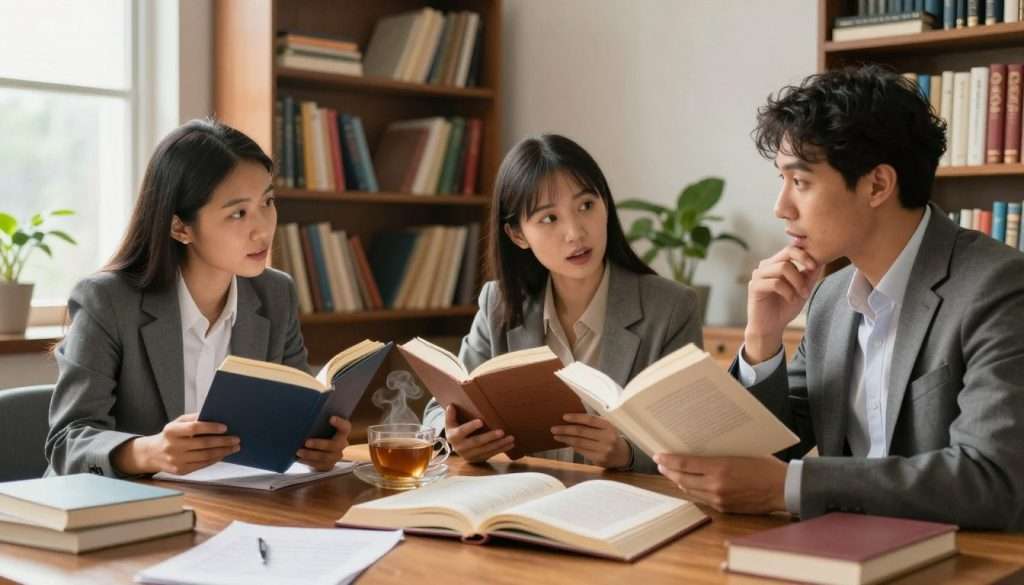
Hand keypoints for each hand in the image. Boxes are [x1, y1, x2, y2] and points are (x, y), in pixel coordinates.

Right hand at [113, 413, 238, 475]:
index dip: (210, 427)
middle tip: (236, 439)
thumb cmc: (171, 435)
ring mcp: (176, 460)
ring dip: (223, 452)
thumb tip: (215, 416)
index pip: (194, 428)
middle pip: (203, 444)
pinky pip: (202, 465)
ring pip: (205, 456)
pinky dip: (215, 459)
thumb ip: (194, 418)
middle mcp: (173, 446)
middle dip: (223, 441)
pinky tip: (223, 454)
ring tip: (234, 447)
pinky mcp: (181, 470)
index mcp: (172, 431)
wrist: (152, 454)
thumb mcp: (178, 422)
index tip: (225, 427)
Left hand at [297, 416, 350, 470]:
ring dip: (310, 454)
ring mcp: (335, 456)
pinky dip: (308, 462)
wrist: (320, 451)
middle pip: (334, 445)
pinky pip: (319, 465)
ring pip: (325, 457)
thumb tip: (302, 413)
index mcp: (342, 432)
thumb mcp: (321, 427)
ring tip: (299, 452)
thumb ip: (318, 422)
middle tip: (307, 442)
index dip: (340, 423)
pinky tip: (299, 458)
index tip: (331, 418)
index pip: (345, 427)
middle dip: (320, 444)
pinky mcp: (328, 466)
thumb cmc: (319, 433)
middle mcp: (342, 444)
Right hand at [444, 405, 513, 462]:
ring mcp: (470, 455)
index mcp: (453, 437)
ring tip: (511, 438)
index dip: (471, 427)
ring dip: (499, 444)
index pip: (462, 431)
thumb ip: (450, 415)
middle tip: (501, 431)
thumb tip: (451, 405)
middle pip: (477, 442)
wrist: (457, 448)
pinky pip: (491, 454)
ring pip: (486, 450)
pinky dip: (501, 449)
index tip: (481, 421)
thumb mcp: (450, 423)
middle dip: (490, 437)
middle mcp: (461, 448)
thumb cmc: (455, 430)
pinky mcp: (478, 459)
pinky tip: (510, 444)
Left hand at [551, 413, 630, 468]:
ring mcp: (603, 450)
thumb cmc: (612, 437)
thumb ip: (594, 424)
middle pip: (582, 432)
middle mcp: (607, 437)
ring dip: (566, 439)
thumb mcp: (607, 427)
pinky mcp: (599, 459)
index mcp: (609, 426)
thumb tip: (572, 420)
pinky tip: (567, 443)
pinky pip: (582, 451)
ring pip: (580, 443)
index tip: (564, 417)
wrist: (625, 455)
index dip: (576, 418)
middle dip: (566, 430)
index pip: (590, 420)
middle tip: (554, 428)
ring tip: (556, 436)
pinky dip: (573, 446)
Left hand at [653, 453, 786, 513]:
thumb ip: (718, 455)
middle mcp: (716, 485)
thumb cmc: (766, 466)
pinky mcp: (724, 508)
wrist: (783, 488)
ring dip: (678, 481)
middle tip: (660, 463)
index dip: (668, 460)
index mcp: (720, 467)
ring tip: (671, 473)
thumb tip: (699, 451)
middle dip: (668, 470)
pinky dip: (693, 490)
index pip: (685, 463)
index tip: (657, 455)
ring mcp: (719, 498)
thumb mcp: (740, 453)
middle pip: (682, 478)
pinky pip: (702, 498)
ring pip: (690, 490)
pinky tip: (690, 484)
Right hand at [745, 246, 822, 362]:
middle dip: (803, 263)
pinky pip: (775, 282)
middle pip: (787, 253)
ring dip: (797, 282)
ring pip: (783, 267)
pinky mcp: (754, 286)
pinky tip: (791, 299)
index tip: (816, 266)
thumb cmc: (785, 307)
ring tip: (802, 295)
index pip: (791, 248)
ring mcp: (758, 275)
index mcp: (776, 263)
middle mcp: (765, 266)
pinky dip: (788, 292)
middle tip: (813, 275)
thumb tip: (822, 257)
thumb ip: (809, 274)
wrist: (771, 327)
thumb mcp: (803, 288)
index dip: (805, 254)